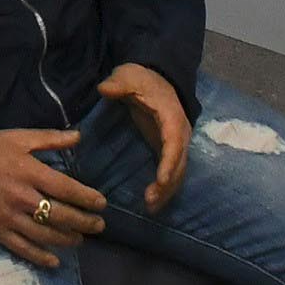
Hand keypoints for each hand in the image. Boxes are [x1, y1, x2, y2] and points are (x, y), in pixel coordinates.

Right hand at [0, 128, 106, 266]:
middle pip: (61, 215)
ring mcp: (10, 217)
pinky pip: (22, 248)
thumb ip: (50, 138)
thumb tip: (79, 136)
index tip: (101, 204)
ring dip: (67, 239)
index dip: (87, 198)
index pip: (66, 189)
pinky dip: (40, 257)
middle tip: (99, 226)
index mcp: (30, 172)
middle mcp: (23, 197)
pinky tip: (55, 261)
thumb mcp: (20, 138)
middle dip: (84, 222)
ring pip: (46, 235)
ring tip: (80, 240)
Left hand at [97, 63, 192, 209]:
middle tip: (150, 201)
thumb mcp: (128, 76)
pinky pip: (172, 172)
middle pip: (179, 163)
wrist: (158, 77)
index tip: (161, 180)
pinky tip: (152, 202)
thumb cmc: (142, 78)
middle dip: (167, 184)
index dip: (169, 162)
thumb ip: (118, 84)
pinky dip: (165, 188)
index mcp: (172, 117)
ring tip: (150, 207)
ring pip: (178, 172)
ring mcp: (177, 143)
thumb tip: (104, 89)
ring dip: (167, 191)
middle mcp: (180, 133)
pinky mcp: (168, 149)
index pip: (174, 142)